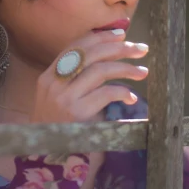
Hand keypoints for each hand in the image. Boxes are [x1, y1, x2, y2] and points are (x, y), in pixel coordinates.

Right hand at [30, 31, 148, 122]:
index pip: (75, 46)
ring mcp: (65, 98)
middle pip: (91, 54)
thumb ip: (74, 78)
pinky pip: (106, 93)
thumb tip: (107, 53)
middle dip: (119, 48)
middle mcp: (54, 84)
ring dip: (126, 69)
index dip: (100, 37)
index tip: (122, 34)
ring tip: (142, 72)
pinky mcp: (77, 113)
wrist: (45, 154)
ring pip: (100, 70)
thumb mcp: (57, 98)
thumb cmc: (57, 125)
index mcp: (48, 76)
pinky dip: (122, 92)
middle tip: (140, 49)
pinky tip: (131, 98)